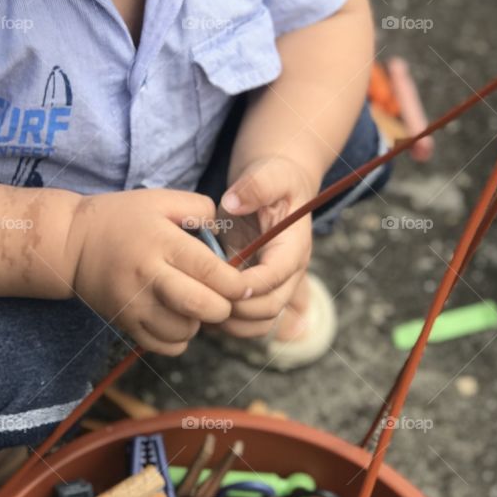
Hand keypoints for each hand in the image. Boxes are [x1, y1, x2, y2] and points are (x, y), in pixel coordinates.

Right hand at [66, 188, 253, 355]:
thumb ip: (199, 208)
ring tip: (195, 304)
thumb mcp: (160, 200)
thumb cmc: (121, 218)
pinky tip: (177, 318)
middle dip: (223, 307)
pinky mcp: (124, 323)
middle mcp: (148, 276)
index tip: (244, 285)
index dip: (236, 284)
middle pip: (200, 306)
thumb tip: (227, 231)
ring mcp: (134, 304)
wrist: (71, 243)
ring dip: (200, 322)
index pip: (209, 271)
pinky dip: (179, 338)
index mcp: (161, 242)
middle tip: (223, 297)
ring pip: (184, 331)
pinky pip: (164, 346)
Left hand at [204, 155, 317, 339]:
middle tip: (203, 296)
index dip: (249, 283)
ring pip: (262, 322)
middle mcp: (290, 271)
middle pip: (271, 307)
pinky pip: (251, 321)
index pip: (276, 275)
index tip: (219, 277)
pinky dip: (231, 323)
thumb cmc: (273, 177)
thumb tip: (233, 204)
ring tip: (202, 309)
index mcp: (294, 245)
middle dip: (237, 308)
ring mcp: (276, 284)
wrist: (274, 185)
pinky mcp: (260, 289)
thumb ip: (255, 186)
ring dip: (234, 323)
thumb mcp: (268, 172)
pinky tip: (205, 308)